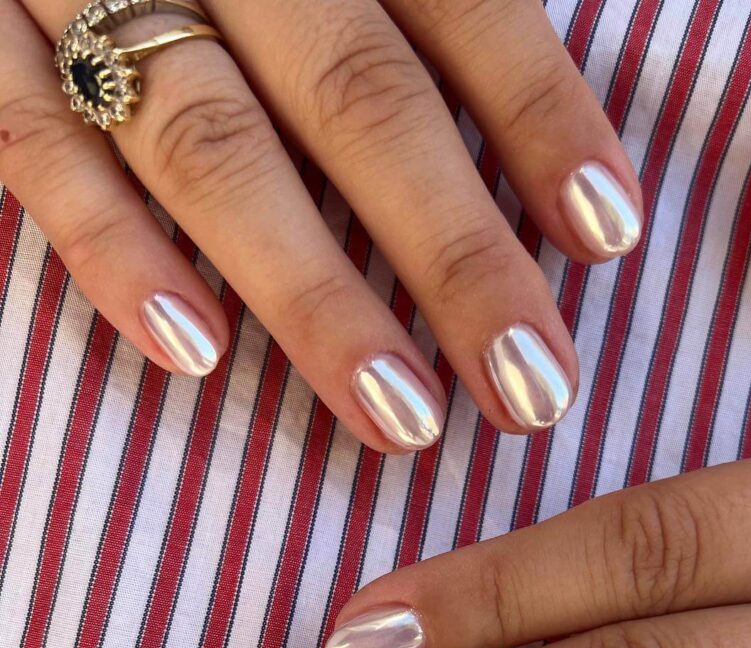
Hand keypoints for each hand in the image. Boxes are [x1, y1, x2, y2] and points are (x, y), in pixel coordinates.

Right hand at [0, 0, 641, 450]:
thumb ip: (428, 18)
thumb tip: (549, 153)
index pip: (464, 8)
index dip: (539, 121)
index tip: (609, 237)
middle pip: (359, 103)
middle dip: (454, 257)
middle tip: (532, 394)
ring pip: (212, 148)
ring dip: (312, 293)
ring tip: (401, 419)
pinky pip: (31, 143)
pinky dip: (109, 245)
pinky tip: (192, 355)